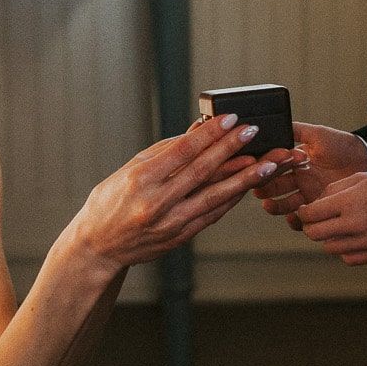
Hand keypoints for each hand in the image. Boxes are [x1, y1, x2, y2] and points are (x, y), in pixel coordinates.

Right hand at [73, 114, 272, 273]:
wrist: (98, 246)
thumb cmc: (110, 202)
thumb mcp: (130, 169)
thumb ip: (166, 150)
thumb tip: (198, 129)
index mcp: (140, 180)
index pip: (182, 152)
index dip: (209, 134)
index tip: (231, 119)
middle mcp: (156, 202)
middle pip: (202, 171)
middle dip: (231, 149)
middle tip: (254, 132)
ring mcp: (170, 223)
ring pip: (214, 196)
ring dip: (244, 178)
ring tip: (267, 162)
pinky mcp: (181, 237)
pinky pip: (212, 214)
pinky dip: (231, 198)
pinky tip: (248, 184)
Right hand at [254, 122, 366, 218]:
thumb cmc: (344, 145)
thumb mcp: (318, 135)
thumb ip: (297, 131)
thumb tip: (276, 124)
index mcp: (294, 162)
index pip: (273, 167)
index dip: (264, 169)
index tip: (257, 170)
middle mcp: (298, 180)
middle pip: (273, 187)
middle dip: (264, 189)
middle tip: (258, 191)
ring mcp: (308, 195)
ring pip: (284, 205)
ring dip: (274, 207)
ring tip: (269, 206)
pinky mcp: (320, 208)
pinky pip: (303, 219)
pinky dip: (295, 221)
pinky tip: (293, 217)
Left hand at [296, 170, 366, 265]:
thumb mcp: (359, 179)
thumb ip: (333, 190)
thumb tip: (314, 204)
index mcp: (348, 202)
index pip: (310, 214)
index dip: (303, 212)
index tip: (305, 210)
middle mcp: (354, 224)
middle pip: (314, 233)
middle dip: (310, 226)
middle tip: (315, 221)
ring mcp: (364, 241)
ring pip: (328, 247)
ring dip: (328, 238)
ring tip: (337, 228)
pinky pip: (346, 258)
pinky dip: (344, 250)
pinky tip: (351, 238)